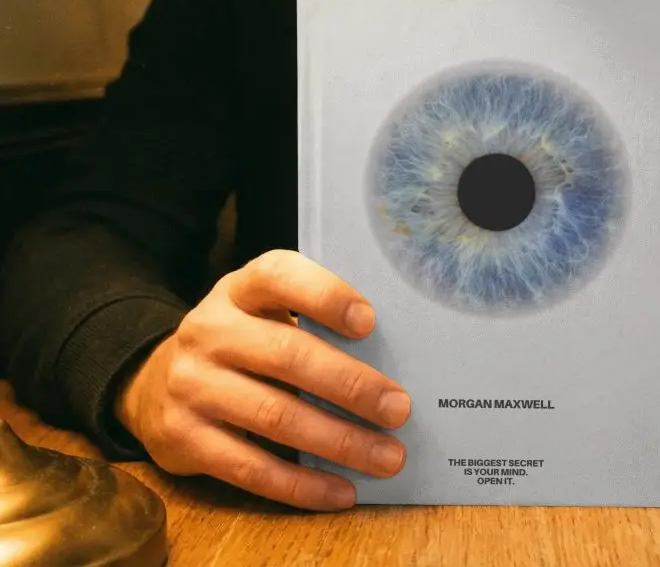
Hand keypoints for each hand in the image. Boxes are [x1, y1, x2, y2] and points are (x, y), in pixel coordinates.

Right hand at [115, 250, 409, 510]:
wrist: (152, 383)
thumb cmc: (241, 343)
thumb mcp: (263, 313)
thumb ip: (311, 322)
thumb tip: (390, 361)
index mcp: (239, 289)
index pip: (278, 276)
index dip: (324, 296)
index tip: (369, 322)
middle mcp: (209, 330)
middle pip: (286, 355)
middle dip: (350, 385)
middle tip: (398, 408)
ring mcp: (190, 385)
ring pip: (274, 416)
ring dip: (339, 440)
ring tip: (387, 456)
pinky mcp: (182, 438)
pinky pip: (250, 467)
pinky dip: (302, 484)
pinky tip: (341, 491)